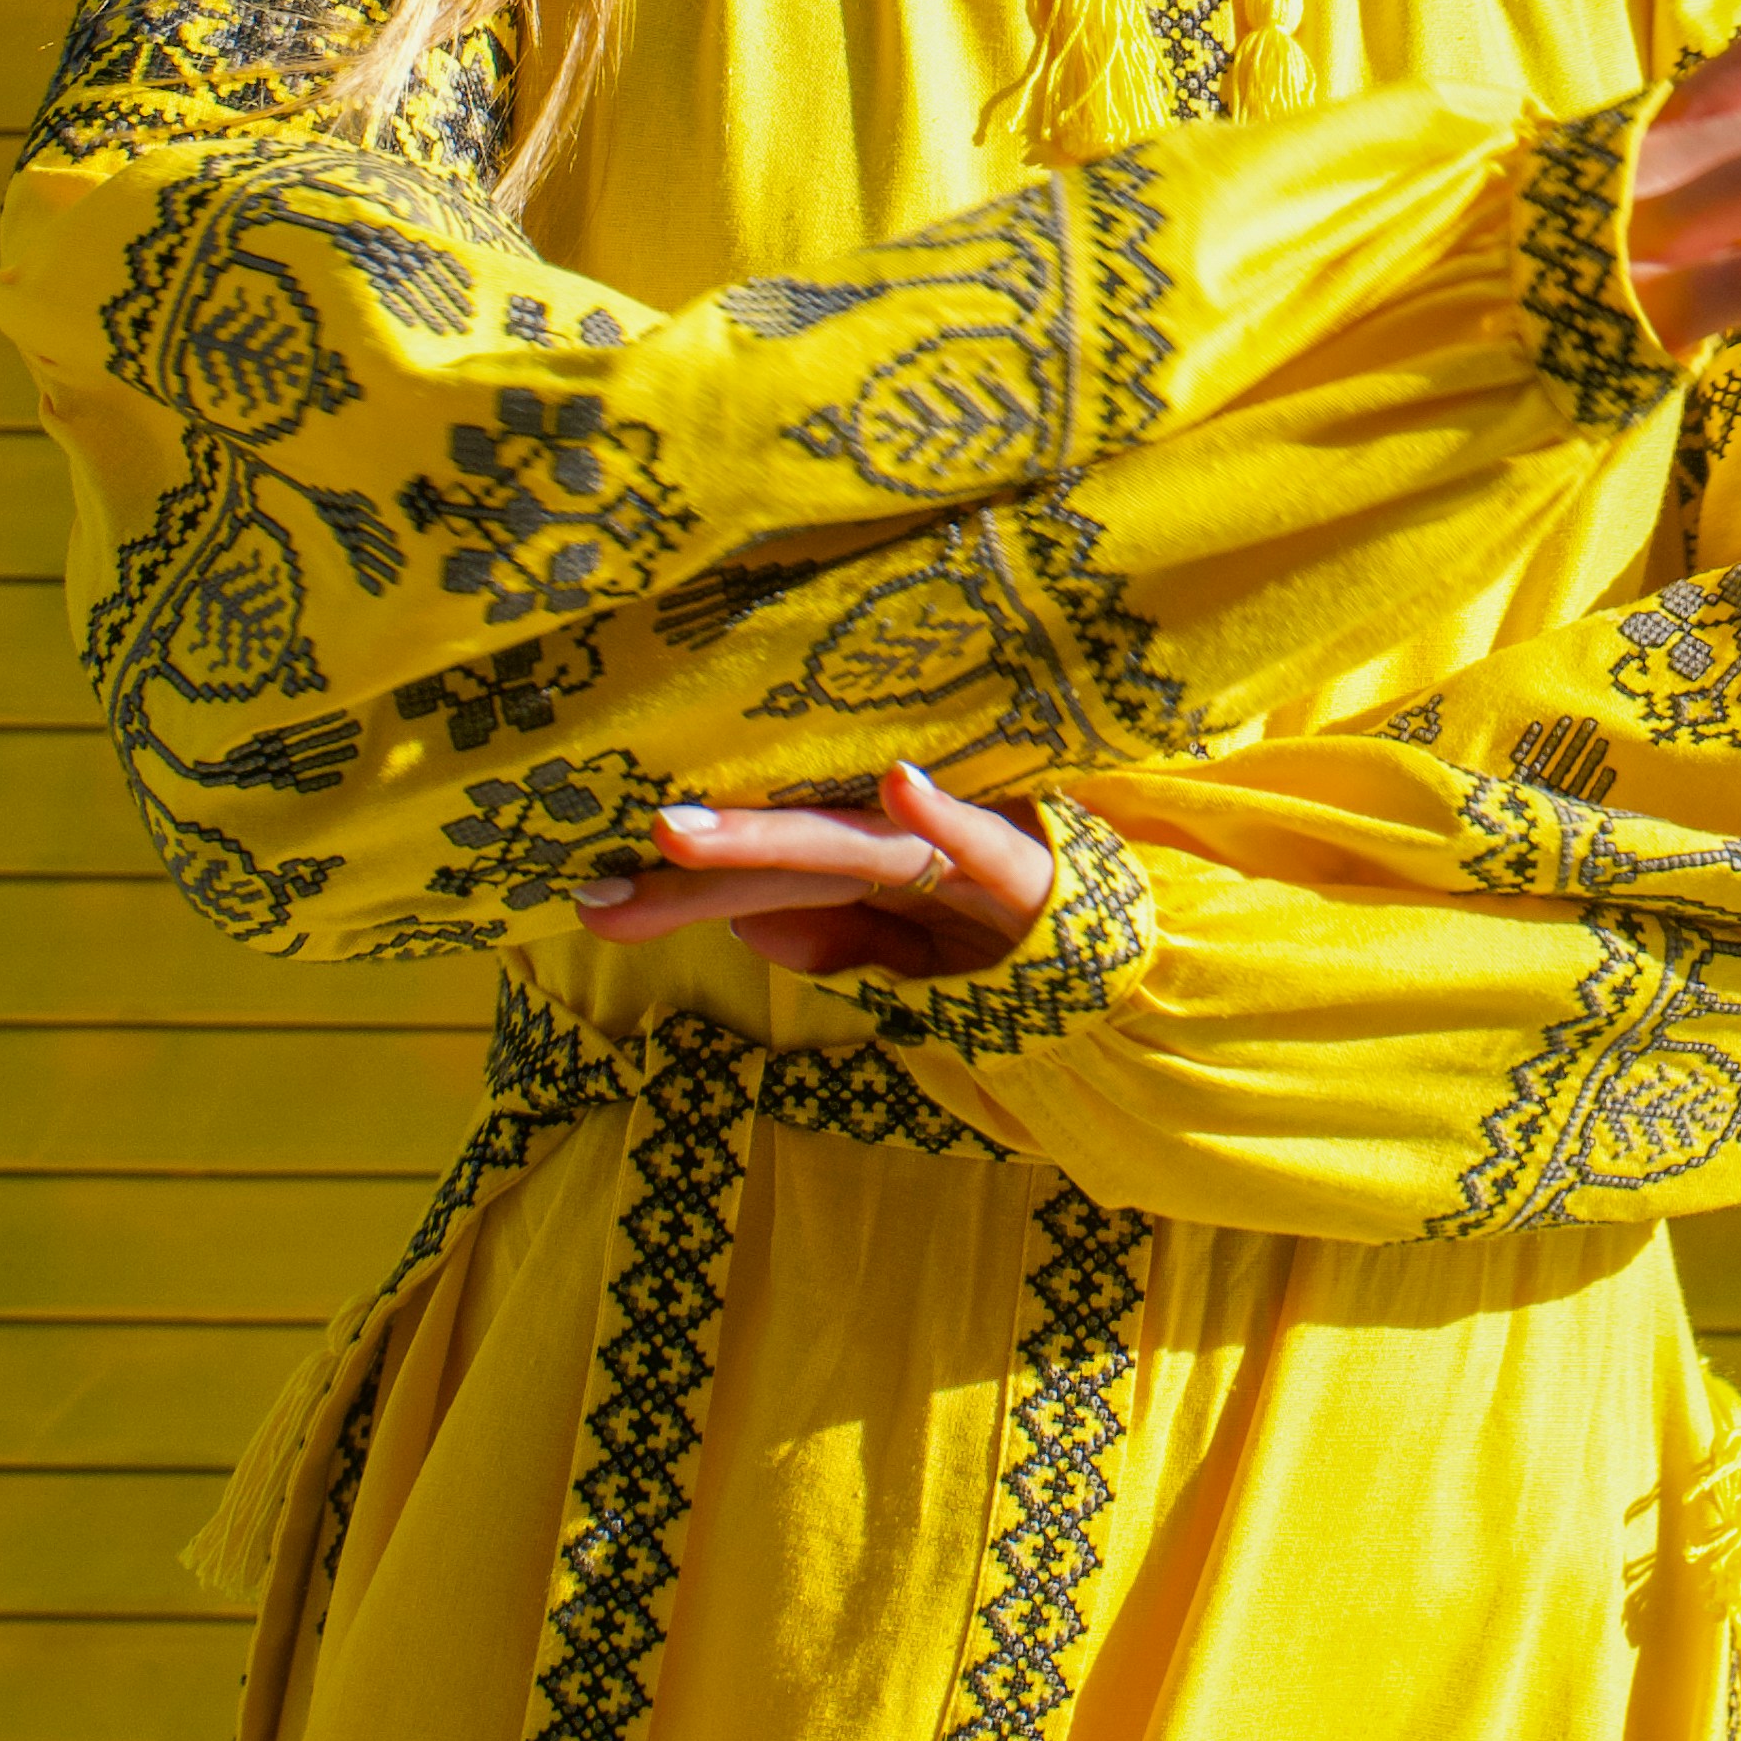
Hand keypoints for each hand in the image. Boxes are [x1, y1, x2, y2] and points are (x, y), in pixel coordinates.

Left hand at [571, 757, 1055, 977]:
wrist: (1151, 956)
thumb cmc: (1022, 929)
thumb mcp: (919, 948)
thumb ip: (841, 939)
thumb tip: (747, 932)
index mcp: (874, 859)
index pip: (764, 875)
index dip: (681, 887)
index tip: (589, 900)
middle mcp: (906, 838)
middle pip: (787, 850)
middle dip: (700, 865)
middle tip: (604, 882)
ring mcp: (961, 849)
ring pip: (851, 850)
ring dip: (770, 840)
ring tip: (681, 833)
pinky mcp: (1032, 869)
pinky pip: (984, 844)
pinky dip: (945, 815)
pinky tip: (896, 784)